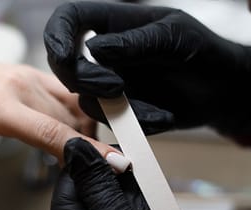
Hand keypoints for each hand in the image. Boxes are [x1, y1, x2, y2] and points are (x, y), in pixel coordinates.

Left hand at [0, 63, 122, 164]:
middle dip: (85, 147)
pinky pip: (69, 94)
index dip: (88, 151)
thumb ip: (31, 148)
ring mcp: (30, 76)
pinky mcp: (34, 73)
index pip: (56, 133)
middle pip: (70, 122)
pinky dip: (78, 114)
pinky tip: (74, 127)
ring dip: (84, 131)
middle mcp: (21, 86)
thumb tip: (62, 164)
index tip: (113, 163)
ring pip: (76, 107)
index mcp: (1, 106)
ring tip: (78, 150)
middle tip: (90, 167)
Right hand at [44, 2, 250, 140]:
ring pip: (89, 102)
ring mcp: (113, 86)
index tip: (64, 54)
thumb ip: (137, 42)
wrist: (220, 91)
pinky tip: (165, 118)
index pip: (70, 19)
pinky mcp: (124, 112)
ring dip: (120, 109)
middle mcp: (108, 57)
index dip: (57, 34)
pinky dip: (139, 124)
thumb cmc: (202, 53)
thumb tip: (95, 49)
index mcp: (115, 25)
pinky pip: (116, 123)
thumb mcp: (175, 37)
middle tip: (116, 87)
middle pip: (69, 67)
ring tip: (159, 110)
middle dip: (85, 80)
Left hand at [50, 137, 223, 209]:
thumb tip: (74, 149)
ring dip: (133, 194)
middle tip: (139, 174)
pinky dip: (141, 209)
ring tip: (149, 201)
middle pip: (93, 189)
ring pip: (114, 200)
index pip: (69, 182)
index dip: (90, 162)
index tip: (115, 151)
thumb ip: (96, 185)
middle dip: (117, 179)